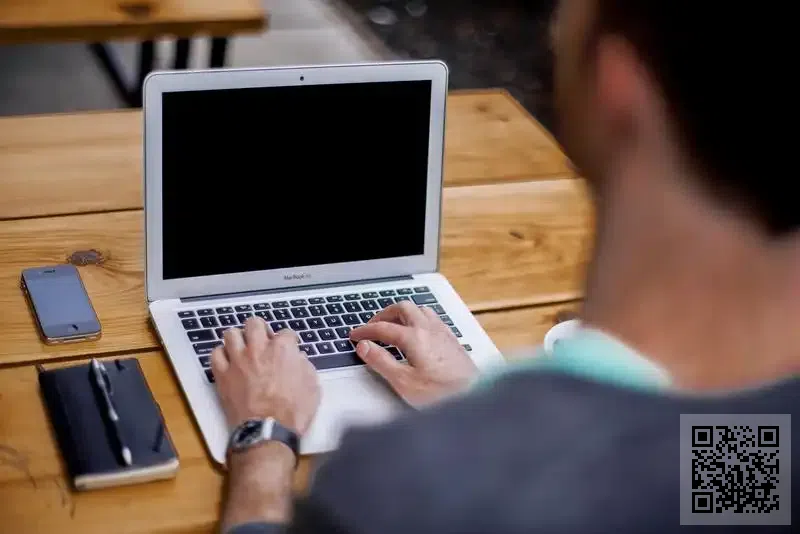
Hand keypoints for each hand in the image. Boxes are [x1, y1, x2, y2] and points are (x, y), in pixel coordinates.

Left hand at [211, 318, 320, 434]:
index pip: (286, 332)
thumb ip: (305, 367)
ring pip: (231, 333)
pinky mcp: (223, 375)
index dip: (289, 340)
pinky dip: (222, 355)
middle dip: (260, 329)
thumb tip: (299, 358)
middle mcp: (258, 349)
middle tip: (262, 340)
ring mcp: (238, 360)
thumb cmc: (293, 412)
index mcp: (283, 349)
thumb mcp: (312, 387)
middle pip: (254, 323)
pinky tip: (228, 361)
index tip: (289, 348)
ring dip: (238, 338)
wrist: (268, 431)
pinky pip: (215, 354)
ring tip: (242, 348)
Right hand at [350, 302, 477, 407]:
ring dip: (402, 313)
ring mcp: (443, 332)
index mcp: (414, 337)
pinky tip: (418, 332)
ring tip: (393, 325)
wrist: (475, 397)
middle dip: (384, 314)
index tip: (355, 335)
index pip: (383, 327)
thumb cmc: (442, 394)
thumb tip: (365, 347)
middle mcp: (429, 329)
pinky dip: (418, 319)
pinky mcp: (452, 340)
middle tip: (372, 326)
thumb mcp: (403, 382)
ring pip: (419, 310)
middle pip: (402, 308)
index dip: (365, 330)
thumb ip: (381, 361)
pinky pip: (432, 318)